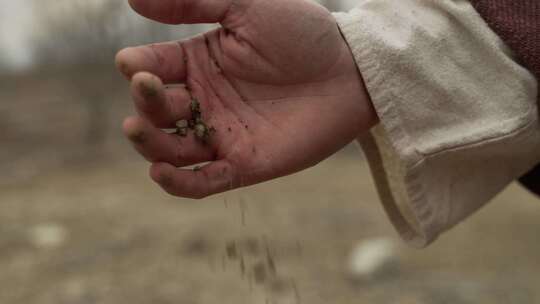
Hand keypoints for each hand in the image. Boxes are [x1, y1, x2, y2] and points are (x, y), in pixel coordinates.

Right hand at [116, 0, 376, 198]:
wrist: (351, 71)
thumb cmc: (302, 33)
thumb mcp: (246, 7)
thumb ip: (193, 2)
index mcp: (199, 63)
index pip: (152, 67)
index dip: (137, 67)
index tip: (132, 63)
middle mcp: (204, 100)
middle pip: (155, 110)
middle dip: (145, 102)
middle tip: (149, 88)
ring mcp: (221, 135)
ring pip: (170, 148)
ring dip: (148, 143)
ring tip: (137, 127)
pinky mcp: (243, 164)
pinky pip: (202, 182)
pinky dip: (178, 183)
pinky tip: (161, 172)